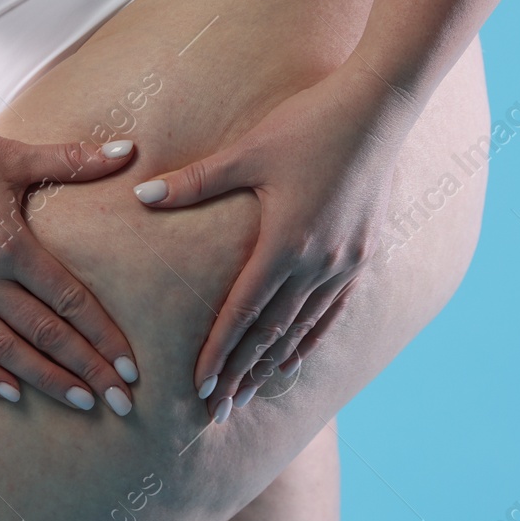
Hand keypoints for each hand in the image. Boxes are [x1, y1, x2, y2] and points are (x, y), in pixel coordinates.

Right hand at [0, 93, 140, 414]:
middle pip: (43, 334)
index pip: (68, 301)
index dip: (103, 336)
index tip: (131, 367)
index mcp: (8, 243)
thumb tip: (129, 149)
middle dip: (86, 370)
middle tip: (120, 402)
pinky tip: (12, 394)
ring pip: (2, 348)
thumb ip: (73, 160)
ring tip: (81, 403)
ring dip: (44, 379)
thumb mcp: (13, 155)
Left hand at [130, 60, 417, 420]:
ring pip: (303, 329)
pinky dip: (310, 339)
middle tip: (216, 412)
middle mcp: (318, 264)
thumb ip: (193, 182)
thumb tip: (140, 195)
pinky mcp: (363, 255)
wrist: (378, 108)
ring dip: (272, 364)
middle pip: (271, 334)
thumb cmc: (307, 123)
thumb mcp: (246, 151)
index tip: (199, 388)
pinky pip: (332, 312)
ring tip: (248, 394)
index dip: (220, 353)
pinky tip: (295, 357)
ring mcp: (345, 263)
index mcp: (285, 244)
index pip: (243, 315)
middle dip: (241, 374)